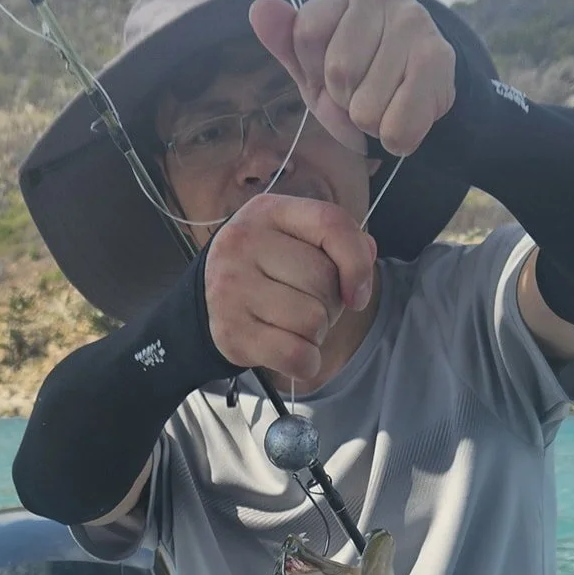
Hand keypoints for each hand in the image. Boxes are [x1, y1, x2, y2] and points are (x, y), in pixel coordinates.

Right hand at [203, 194, 376, 382]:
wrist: (206, 302)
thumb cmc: (264, 269)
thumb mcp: (295, 239)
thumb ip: (336, 240)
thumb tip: (367, 254)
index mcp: (269, 211)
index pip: (331, 224)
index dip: (357, 263)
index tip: (357, 294)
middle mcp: (244, 243)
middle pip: (324, 281)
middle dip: (329, 304)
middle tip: (305, 305)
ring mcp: (233, 288)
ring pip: (312, 321)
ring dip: (315, 334)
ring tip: (292, 325)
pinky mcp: (231, 332)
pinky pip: (297, 356)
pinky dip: (306, 362)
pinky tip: (292, 352)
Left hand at [248, 0, 456, 157]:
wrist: (416, 96)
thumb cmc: (359, 76)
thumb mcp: (313, 64)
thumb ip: (285, 39)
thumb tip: (259, 9)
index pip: (307, 34)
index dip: (315, 70)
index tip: (332, 74)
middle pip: (339, 70)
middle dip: (345, 99)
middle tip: (364, 93)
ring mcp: (415, 21)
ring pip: (366, 104)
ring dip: (371, 121)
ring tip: (385, 103)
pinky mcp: (440, 58)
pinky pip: (398, 125)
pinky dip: (395, 137)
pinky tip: (404, 117)